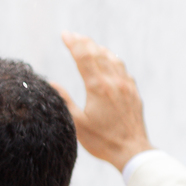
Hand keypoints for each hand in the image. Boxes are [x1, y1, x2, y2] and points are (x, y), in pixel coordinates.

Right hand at [52, 33, 152, 170]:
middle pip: (98, 53)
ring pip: (113, 58)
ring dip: (99, 49)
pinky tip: (110, 62)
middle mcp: (114, 82)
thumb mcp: (78, 123)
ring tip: (90, 44)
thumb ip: (64, 101)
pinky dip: (113, 60)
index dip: (73, 43)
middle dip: (84, 42)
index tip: (65, 34)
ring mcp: (126, 86)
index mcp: (98, 87)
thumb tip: (51, 83)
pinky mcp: (133, 93)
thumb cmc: (103, 141)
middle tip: (73, 35)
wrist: (132, 151)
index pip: (84, 57)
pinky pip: (123, 69)